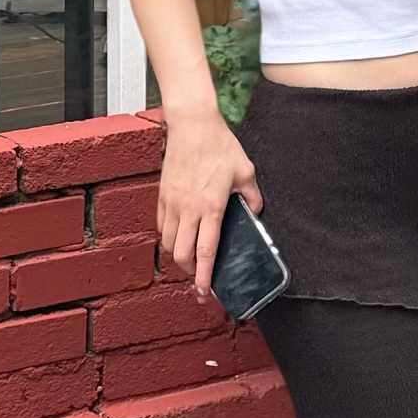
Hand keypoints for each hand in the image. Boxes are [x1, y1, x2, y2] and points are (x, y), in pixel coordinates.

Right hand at [157, 106, 261, 300]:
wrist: (192, 124)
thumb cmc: (219, 145)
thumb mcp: (245, 170)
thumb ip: (252, 196)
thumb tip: (255, 212)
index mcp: (211, 206)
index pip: (205, 251)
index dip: (203, 276)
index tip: (203, 292)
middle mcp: (188, 209)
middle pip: (181, 254)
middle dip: (189, 271)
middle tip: (199, 275)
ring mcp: (172, 202)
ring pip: (169, 242)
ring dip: (179, 254)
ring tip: (191, 255)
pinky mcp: (162, 194)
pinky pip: (161, 225)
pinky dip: (169, 236)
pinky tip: (180, 233)